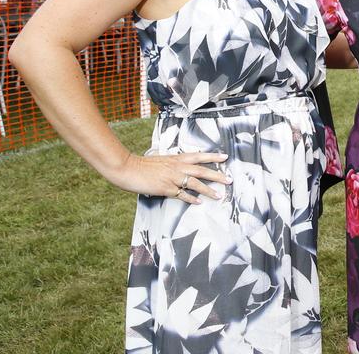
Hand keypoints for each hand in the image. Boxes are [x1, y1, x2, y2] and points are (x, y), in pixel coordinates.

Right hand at [109, 151, 230, 204]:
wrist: (129, 168)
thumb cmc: (143, 164)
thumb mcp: (162, 160)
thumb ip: (173, 164)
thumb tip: (182, 168)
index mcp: (177, 158)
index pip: (199, 156)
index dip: (213, 156)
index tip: (225, 157)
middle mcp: (178, 167)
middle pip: (202, 170)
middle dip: (217, 175)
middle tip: (229, 180)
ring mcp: (173, 178)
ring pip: (196, 184)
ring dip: (208, 190)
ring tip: (219, 195)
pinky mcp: (166, 189)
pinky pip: (182, 195)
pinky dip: (191, 199)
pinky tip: (199, 202)